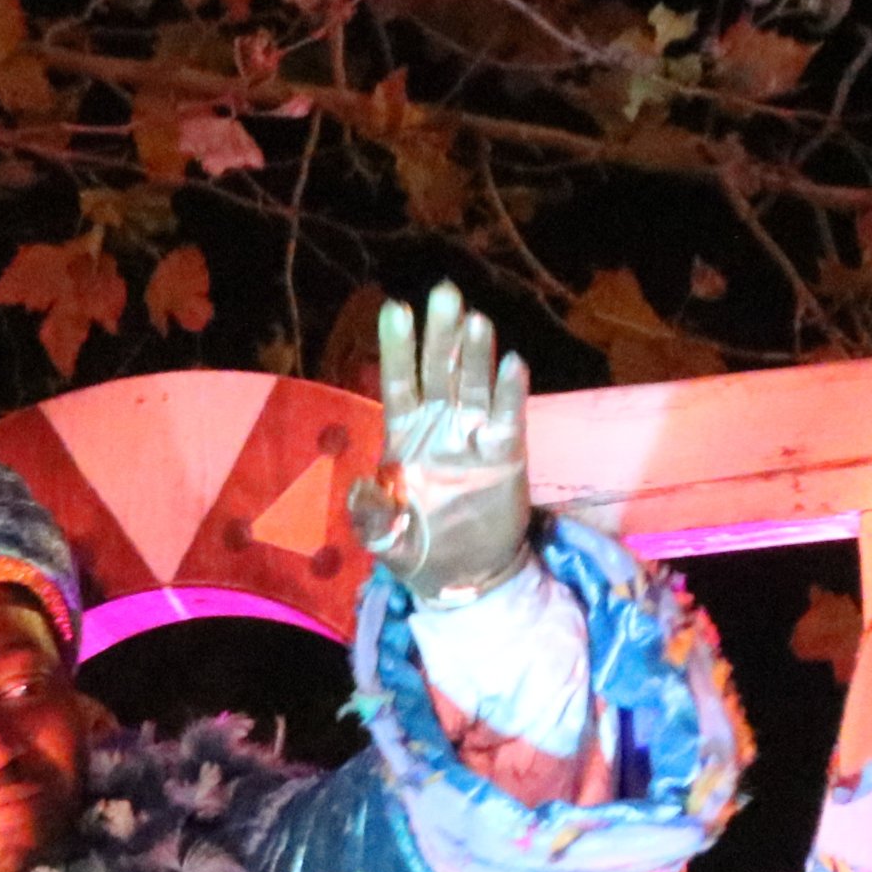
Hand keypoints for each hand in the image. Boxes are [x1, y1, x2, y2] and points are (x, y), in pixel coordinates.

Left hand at [347, 280, 532, 600]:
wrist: (464, 579)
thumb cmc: (417, 551)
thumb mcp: (383, 541)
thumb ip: (370, 516)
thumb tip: (361, 488)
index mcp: (404, 437)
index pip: (399, 382)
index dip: (398, 347)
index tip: (396, 308)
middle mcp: (439, 426)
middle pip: (439, 371)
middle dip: (441, 334)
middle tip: (445, 293)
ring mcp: (473, 436)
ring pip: (474, 384)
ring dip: (475, 353)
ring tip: (476, 321)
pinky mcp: (506, 453)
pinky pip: (508, 417)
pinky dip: (510, 391)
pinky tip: (511, 364)